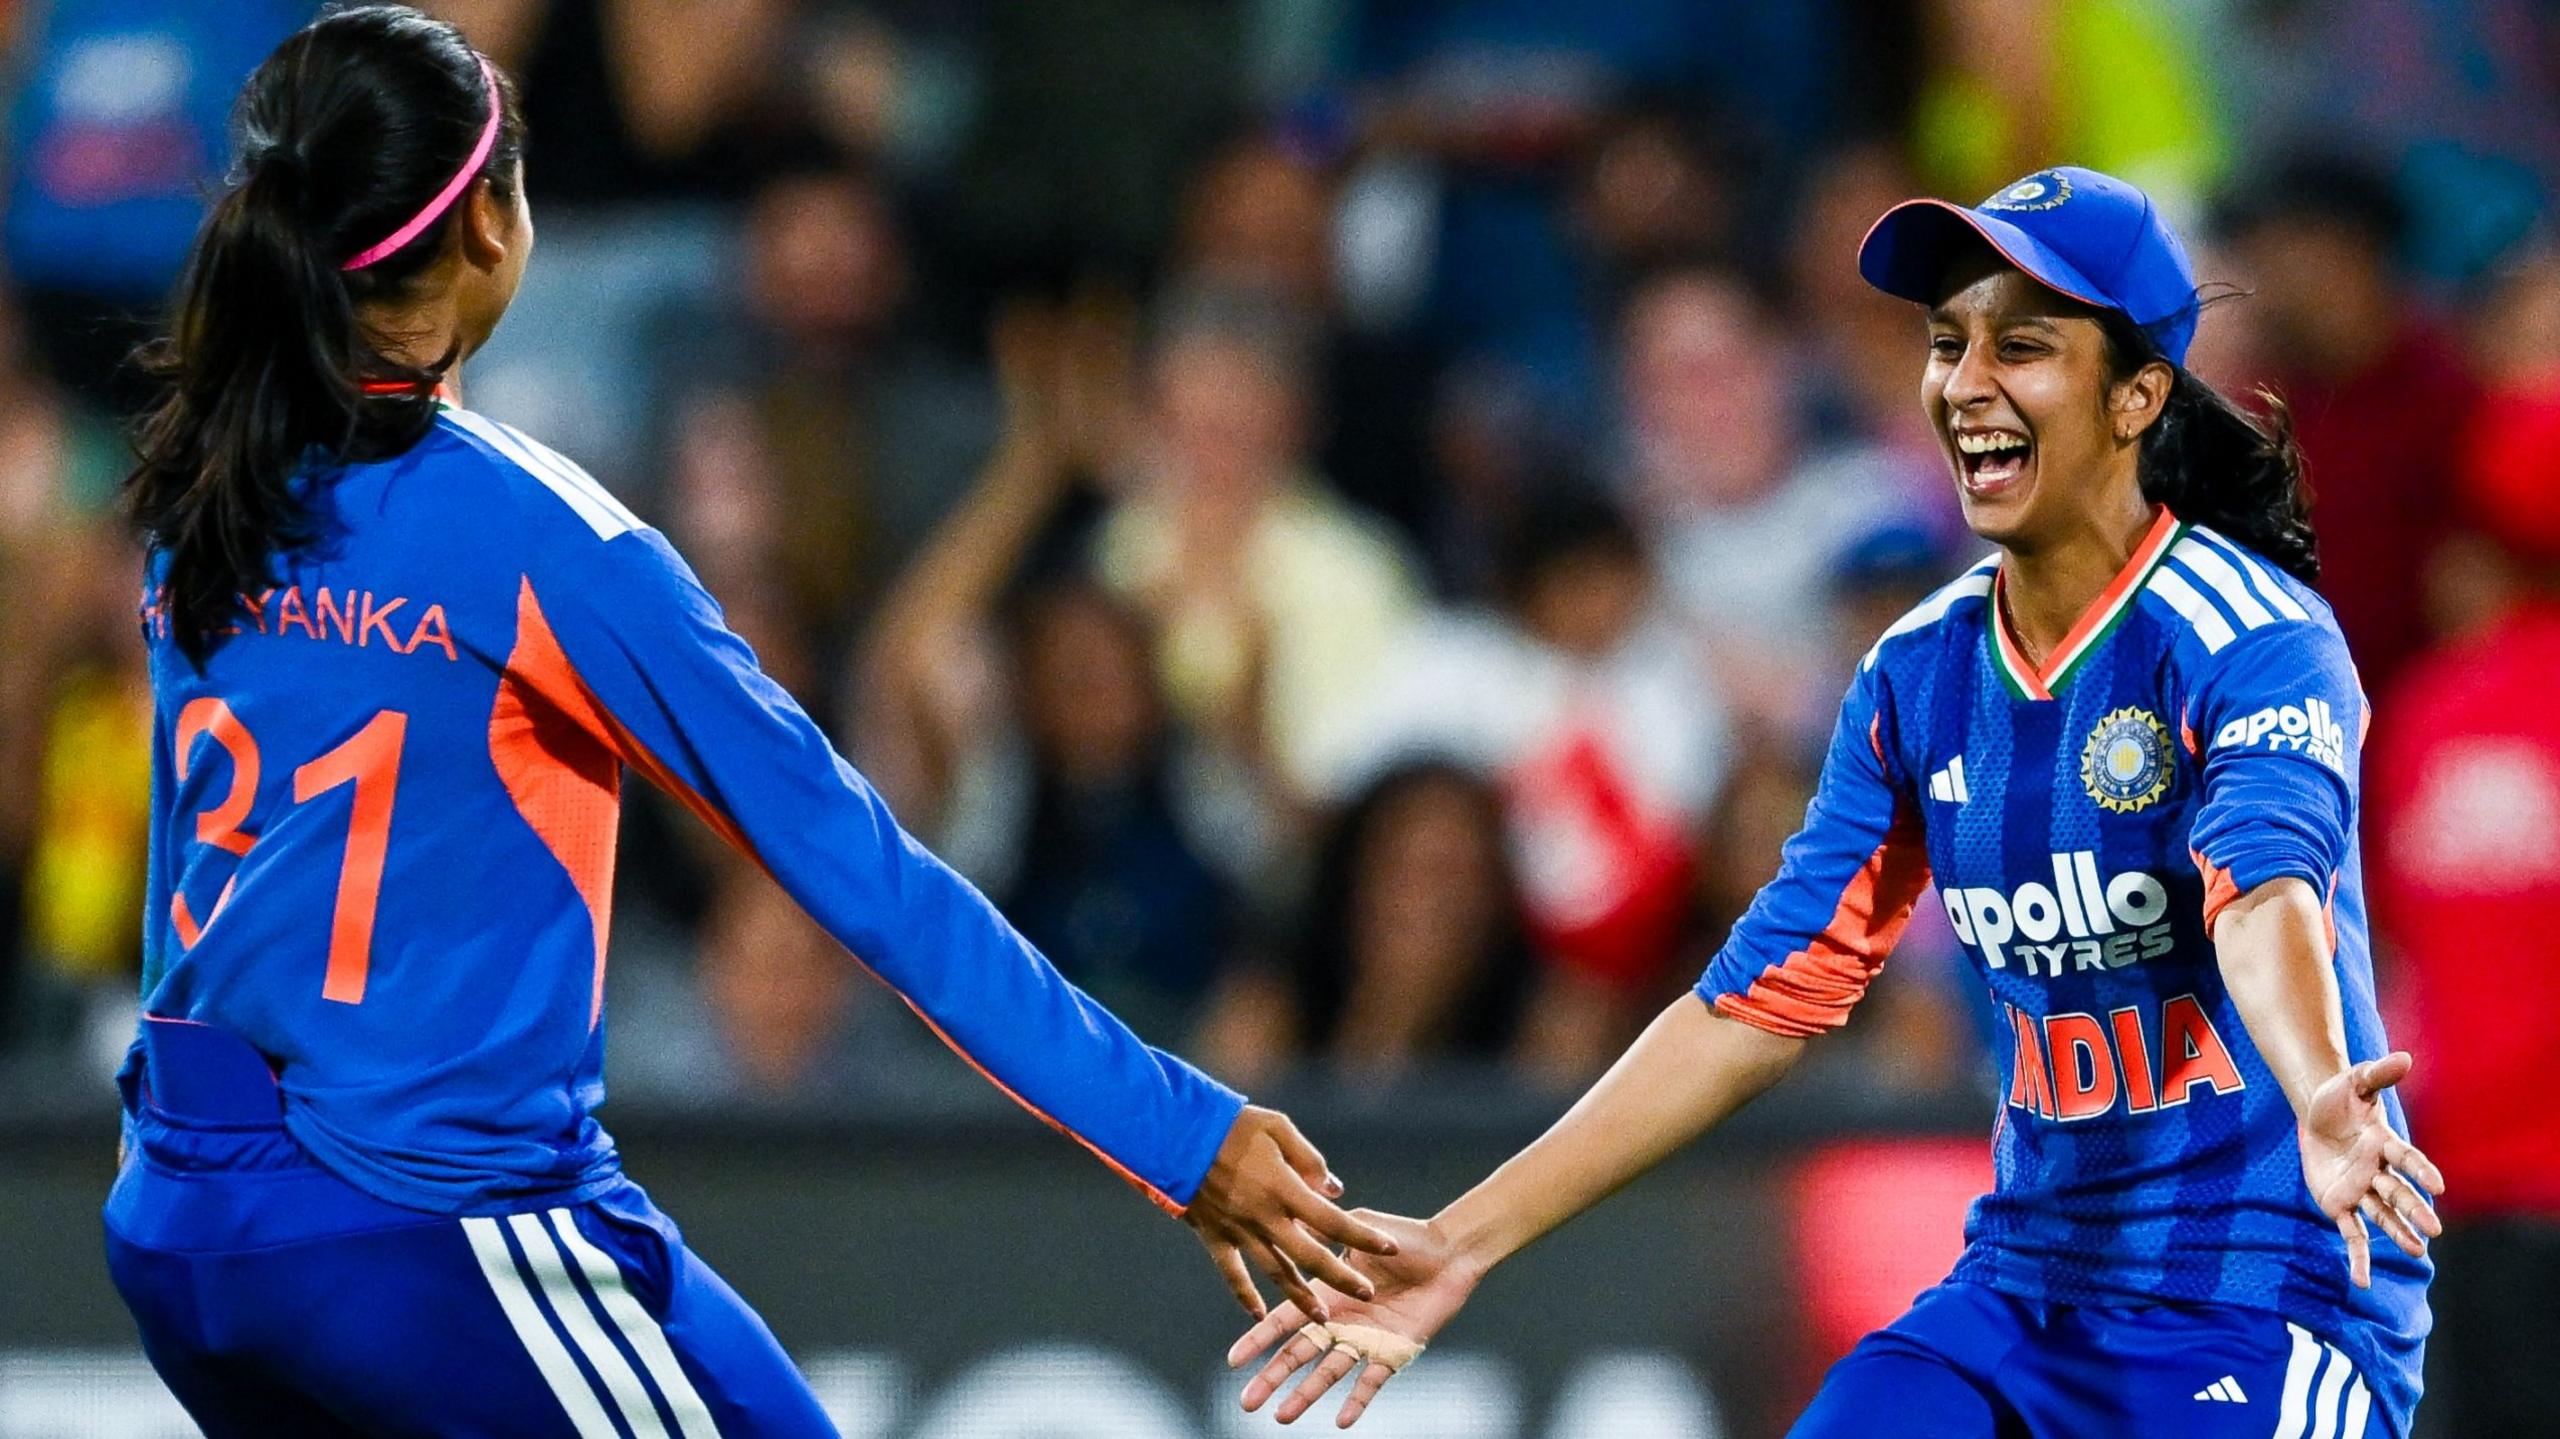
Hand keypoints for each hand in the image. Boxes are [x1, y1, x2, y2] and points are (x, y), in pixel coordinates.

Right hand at [1185, 1107, 1399, 1321]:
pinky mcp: (1214, 1235)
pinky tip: (1257, 1314)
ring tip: (1321, 1318)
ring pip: (1275, 1272)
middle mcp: (1264, 1216)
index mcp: (1283, 1188)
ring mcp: (1238, 1230)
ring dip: (1300, 1296)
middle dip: (1341, 1277)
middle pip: (1311, 1256)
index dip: (1363, 1236)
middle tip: (1367, 1294)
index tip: (1389, 1248)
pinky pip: (1231, 1273)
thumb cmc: (1230, 1124)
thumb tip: (1334, 1189)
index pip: (1333, 1220)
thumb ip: (1309, 1159)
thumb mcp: (1277, 1127)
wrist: (1173, 1134)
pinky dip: (1244, 1295)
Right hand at [1227, 1211, 1480, 1427]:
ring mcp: (1366, 1340)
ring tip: (1282, 1416)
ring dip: (1305, 1395)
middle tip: (1247, 1402)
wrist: (1450, 1253)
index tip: (1234, 1361)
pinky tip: (1342, 1419)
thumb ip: (1327, 1228)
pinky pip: (1372, 1380)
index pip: (1286, 1320)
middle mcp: (1342, 1322)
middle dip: (1272, 1377)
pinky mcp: (1394, 1351)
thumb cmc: (1406, 1238)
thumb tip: (1292, 1218)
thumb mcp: (1359, 1227)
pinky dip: (1357, 1400)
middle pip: (1299, 1354)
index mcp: (1328, 1294)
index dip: (1260, 1340)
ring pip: (1328, 1372)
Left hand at [2297, 1051, 2445, 1287]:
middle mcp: (2377, 1172)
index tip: (2438, 1185)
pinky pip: (2352, 1233)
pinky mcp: (2340, 1204)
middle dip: (2414, 1210)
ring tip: (2419, 1250)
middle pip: (2398, 1192)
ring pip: (2382, 1216)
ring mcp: (2360, 1190)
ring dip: (2399, 1233)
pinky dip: (2358, 1257)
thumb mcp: (2355, 1081)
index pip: (2406, 1158)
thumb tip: (2406, 1058)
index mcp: (2385, 1144)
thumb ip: (2377, 1073)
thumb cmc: (2341, 1097)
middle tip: (2433, 1229)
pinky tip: (2362, 1282)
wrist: (2319, 1112)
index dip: (2421, 1170)